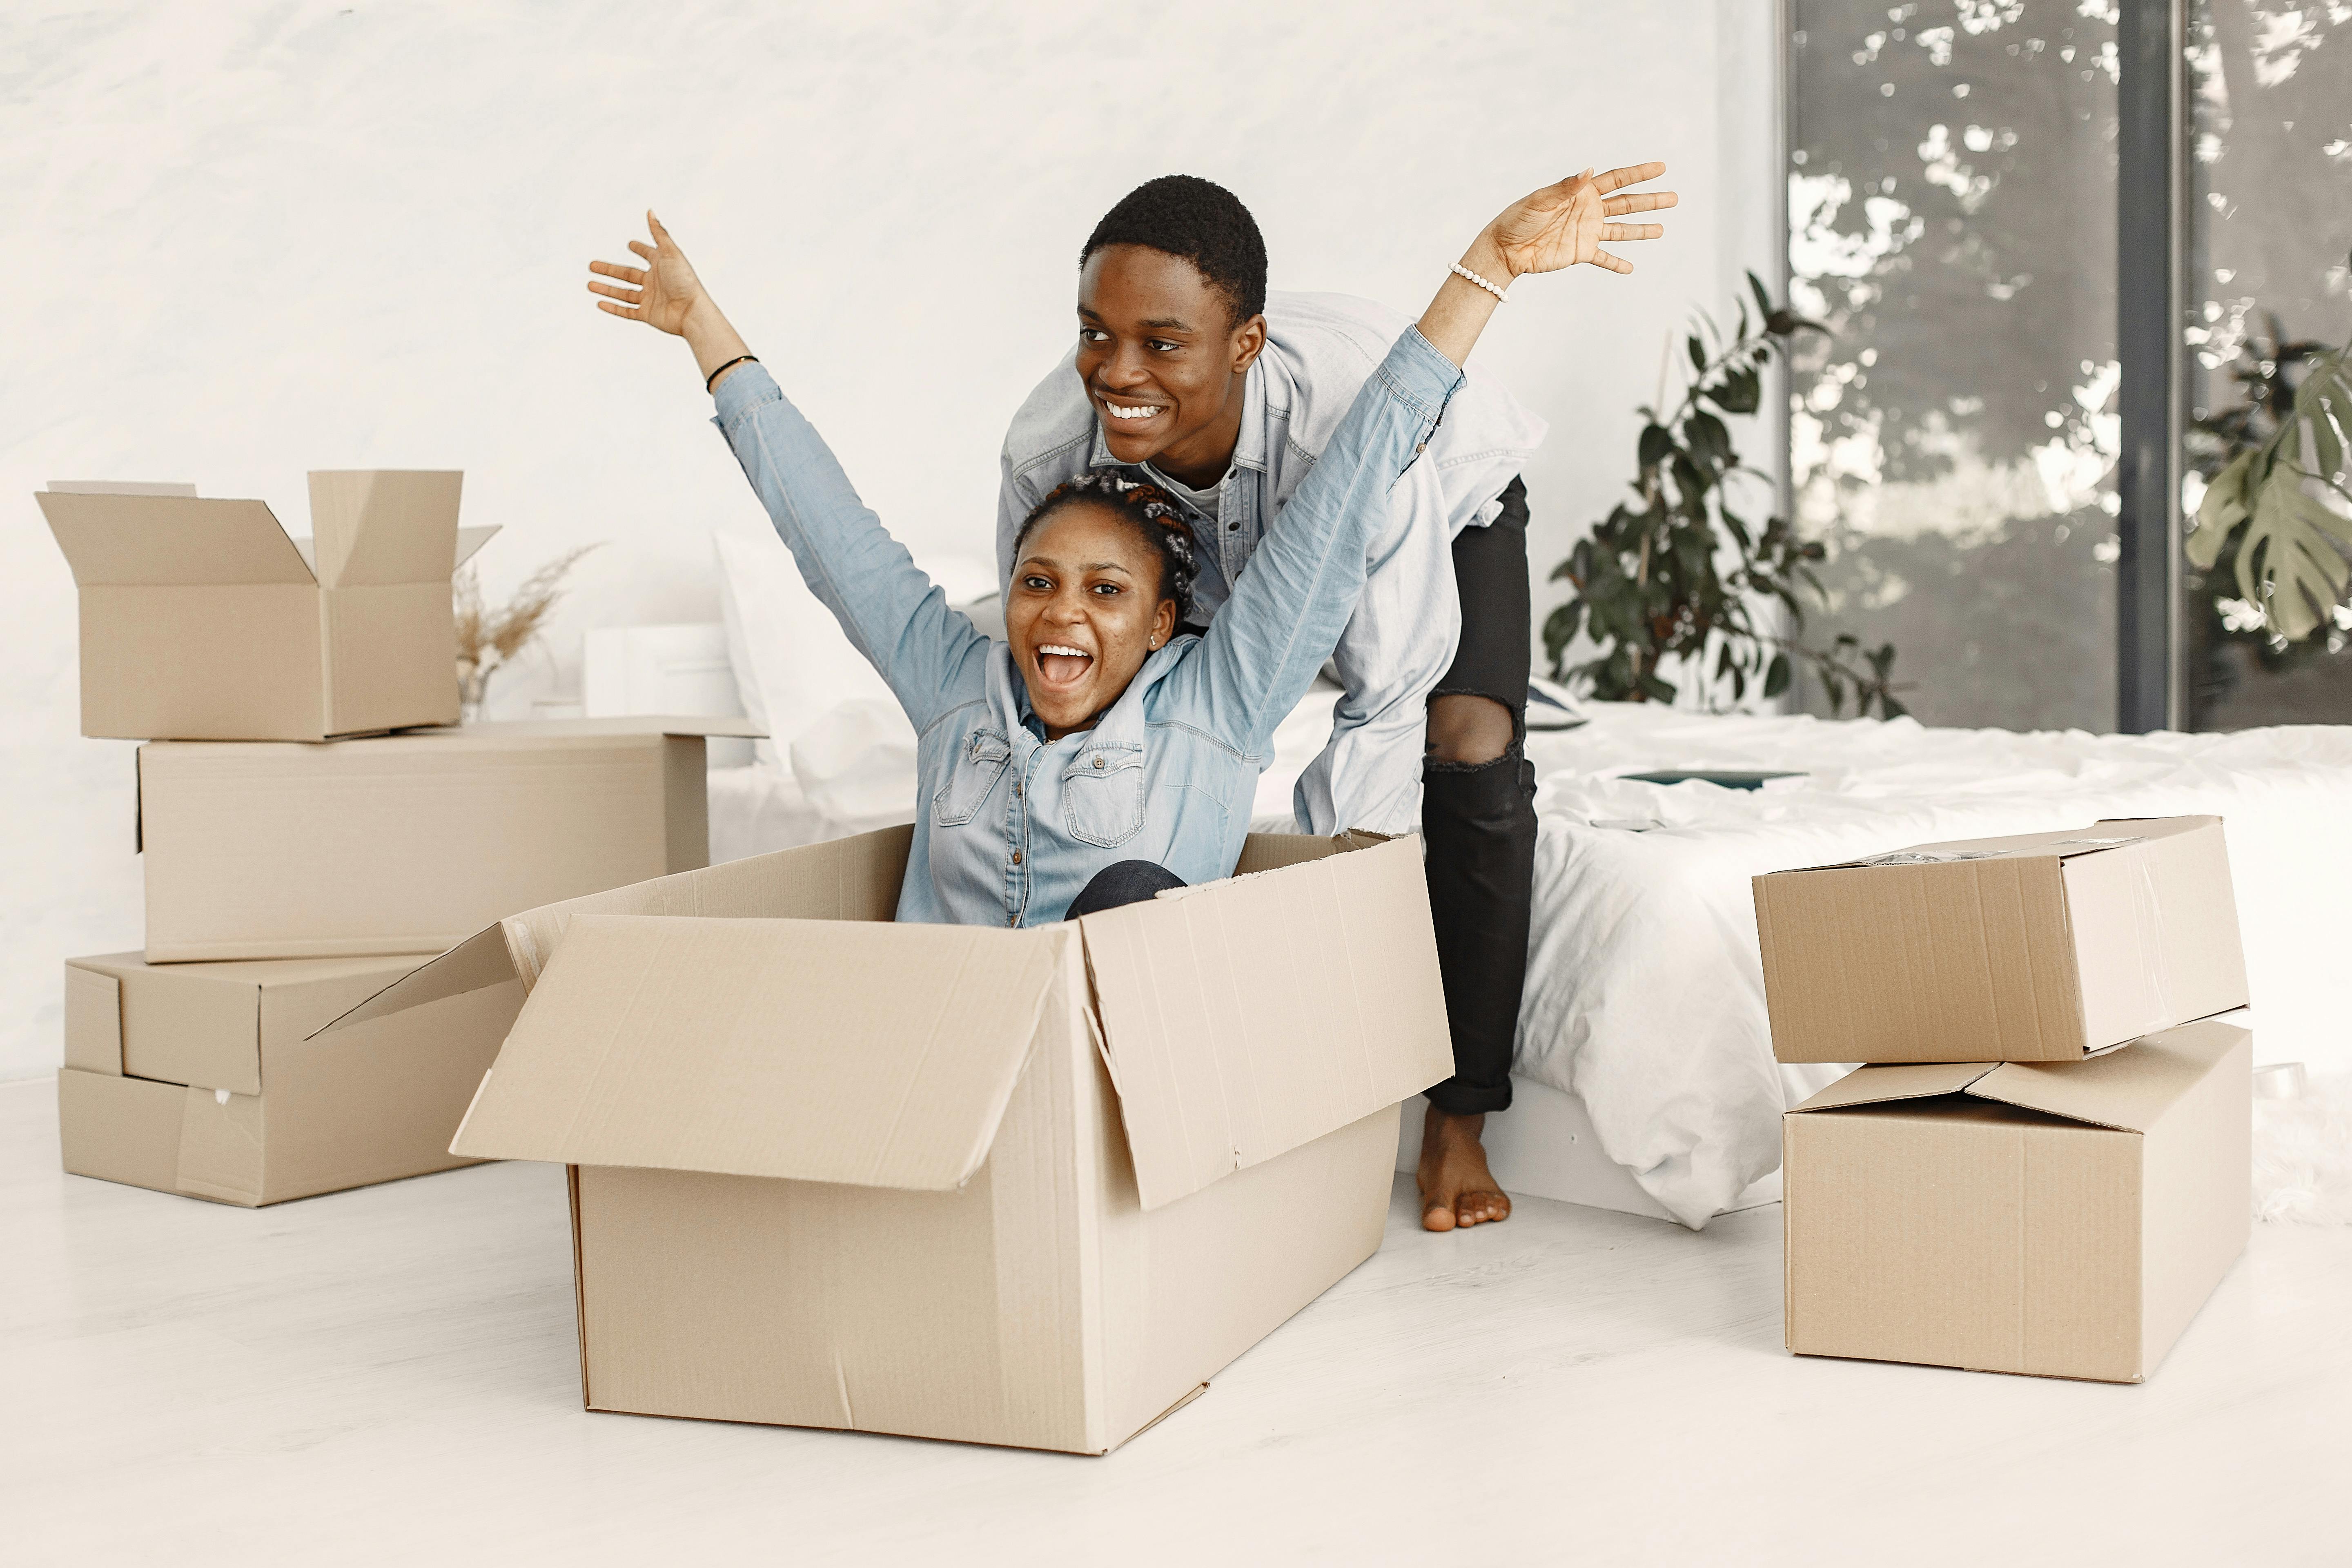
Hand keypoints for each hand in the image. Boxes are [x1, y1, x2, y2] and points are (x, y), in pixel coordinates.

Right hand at [587, 211, 708, 334]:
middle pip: (627, 274)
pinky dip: (613, 308)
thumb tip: (650, 212)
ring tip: (589, 284)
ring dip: (606, 289)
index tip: (631, 244)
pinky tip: (600, 303)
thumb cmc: (685, 280)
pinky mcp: (648, 314)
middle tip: (592, 265)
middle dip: (609, 270)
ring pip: (623, 293)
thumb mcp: (670, 252)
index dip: (640, 248)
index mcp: (662, 265)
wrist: (691, 311)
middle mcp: (655, 282)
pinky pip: (627, 311)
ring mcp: (650, 299)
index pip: (648, 254)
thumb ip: (659, 233)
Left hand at [1482, 162, 1675, 277]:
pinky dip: (1616, 263)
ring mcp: (1587, 232)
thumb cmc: (1518, 219)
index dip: (1639, 173)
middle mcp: (1589, 210)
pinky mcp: (1580, 253)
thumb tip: (1589, 170)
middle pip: (1627, 204)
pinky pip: (1603, 258)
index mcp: (1582, 192)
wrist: (1505, 248)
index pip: (1617, 180)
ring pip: (1621, 230)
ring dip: (1641, 230)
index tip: (1661, 167)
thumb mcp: (1541, 200)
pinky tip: (1631, 268)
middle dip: (1650, 201)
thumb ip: (1566, 187)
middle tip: (1674, 198)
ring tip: (1661, 230)